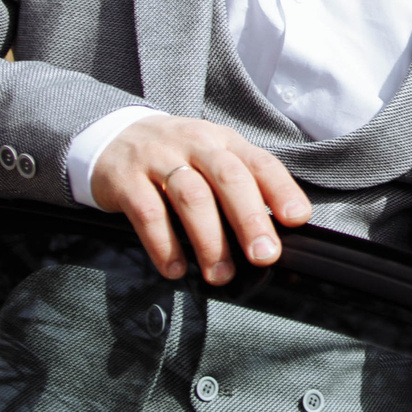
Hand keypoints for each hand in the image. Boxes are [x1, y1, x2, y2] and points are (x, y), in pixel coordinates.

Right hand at [89, 114, 311, 283]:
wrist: (114, 137)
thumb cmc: (177, 157)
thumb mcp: (213, 159)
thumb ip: (241, 186)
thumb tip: (271, 235)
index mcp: (224, 142)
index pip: (259, 162)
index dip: (280, 189)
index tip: (296, 218)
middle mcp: (195, 144)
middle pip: (228, 178)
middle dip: (249, 218)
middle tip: (263, 255)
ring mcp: (159, 158)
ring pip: (191, 196)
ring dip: (209, 240)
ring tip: (220, 273)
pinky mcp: (126, 178)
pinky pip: (148, 212)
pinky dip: (164, 244)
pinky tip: (176, 268)